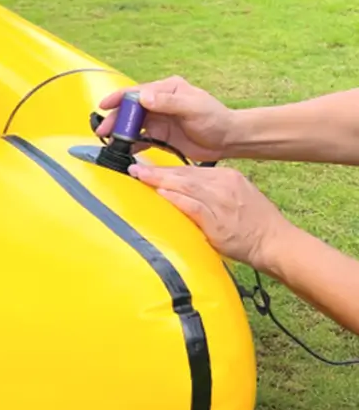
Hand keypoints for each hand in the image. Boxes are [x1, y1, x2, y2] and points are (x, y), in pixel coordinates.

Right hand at [96, 75, 234, 161]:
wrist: (227, 139)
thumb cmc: (215, 119)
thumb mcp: (193, 107)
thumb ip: (168, 102)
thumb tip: (143, 97)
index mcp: (167, 89)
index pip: (137, 92)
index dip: (119, 98)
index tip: (105, 105)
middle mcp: (159, 103)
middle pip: (131, 110)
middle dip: (116, 120)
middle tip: (103, 131)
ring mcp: (158, 120)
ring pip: (133, 126)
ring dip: (121, 133)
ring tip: (109, 143)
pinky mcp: (160, 136)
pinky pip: (140, 140)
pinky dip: (131, 146)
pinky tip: (124, 152)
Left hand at [128, 163, 292, 270]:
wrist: (275, 242)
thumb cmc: (254, 224)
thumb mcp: (235, 197)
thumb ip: (210, 193)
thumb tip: (182, 192)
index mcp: (226, 177)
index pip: (190, 170)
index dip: (166, 168)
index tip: (146, 167)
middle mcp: (223, 184)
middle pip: (184, 174)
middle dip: (157, 171)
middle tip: (135, 169)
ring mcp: (221, 201)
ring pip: (185, 186)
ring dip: (160, 181)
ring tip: (140, 177)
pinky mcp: (218, 220)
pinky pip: (192, 206)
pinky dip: (176, 199)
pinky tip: (161, 195)